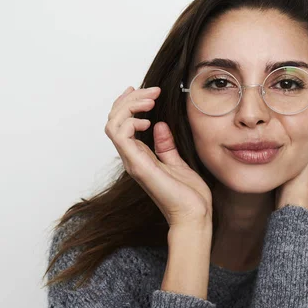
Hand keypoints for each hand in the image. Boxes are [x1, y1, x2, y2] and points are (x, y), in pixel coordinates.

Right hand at [105, 86, 212, 230]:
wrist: (194, 216)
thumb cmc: (189, 196)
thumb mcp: (178, 162)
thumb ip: (166, 145)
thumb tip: (159, 125)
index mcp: (140, 156)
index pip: (121, 124)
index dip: (127, 103)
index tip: (144, 91)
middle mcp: (132, 158)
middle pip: (114, 120)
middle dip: (129, 99)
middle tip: (151, 91)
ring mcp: (133, 161)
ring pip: (113, 124)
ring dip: (129, 106)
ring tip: (150, 100)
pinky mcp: (138, 165)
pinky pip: (121, 136)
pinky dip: (130, 121)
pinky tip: (147, 119)